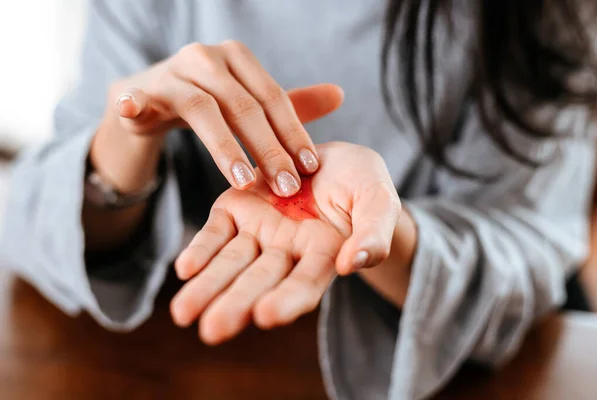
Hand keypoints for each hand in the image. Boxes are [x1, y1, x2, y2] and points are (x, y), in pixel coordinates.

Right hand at [93, 40, 343, 195]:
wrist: (151, 98)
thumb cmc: (211, 104)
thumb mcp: (250, 104)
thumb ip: (291, 104)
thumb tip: (340, 94)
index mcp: (238, 59)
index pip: (273, 98)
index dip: (292, 133)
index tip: (310, 169)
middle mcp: (206, 58)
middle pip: (244, 106)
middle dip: (268, 149)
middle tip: (286, 188)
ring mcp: (172, 72)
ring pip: (202, 108)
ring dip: (224, 146)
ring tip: (244, 182)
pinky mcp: (139, 90)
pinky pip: (138, 97)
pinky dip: (135, 102)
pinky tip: (132, 108)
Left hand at [170, 142, 401, 343]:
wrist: (332, 159)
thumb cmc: (363, 184)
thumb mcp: (378, 202)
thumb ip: (373, 233)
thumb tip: (353, 264)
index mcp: (323, 255)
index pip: (304, 284)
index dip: (287, 299)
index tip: (266, 315)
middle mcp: (286, 251)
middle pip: (259, 282)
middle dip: (235, 305)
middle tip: (212, 331)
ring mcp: (259, 231)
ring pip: (230, 262)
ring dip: (207, 287)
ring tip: (182, 313)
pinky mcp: (236, 208)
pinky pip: (215, 232)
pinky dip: (200, 249)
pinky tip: (185, 269)